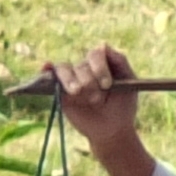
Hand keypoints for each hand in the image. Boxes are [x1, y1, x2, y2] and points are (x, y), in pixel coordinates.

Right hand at [43, 43, 155, 175]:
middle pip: (81, 65)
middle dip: (89, 82)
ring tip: (77, 92)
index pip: (96, 54)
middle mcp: (85, 68)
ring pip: (64, 68)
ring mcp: (72, 79)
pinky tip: (45, 68)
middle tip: (97, 99)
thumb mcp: (130, 83)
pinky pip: (50, 77)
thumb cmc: (123, 105)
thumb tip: (103, 44)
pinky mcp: (61, 92)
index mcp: (102, 63)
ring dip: (70, 80)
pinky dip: (46, 71)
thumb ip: (120, 62)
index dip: (100, 68)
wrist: (112, 130)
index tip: (107, 85)